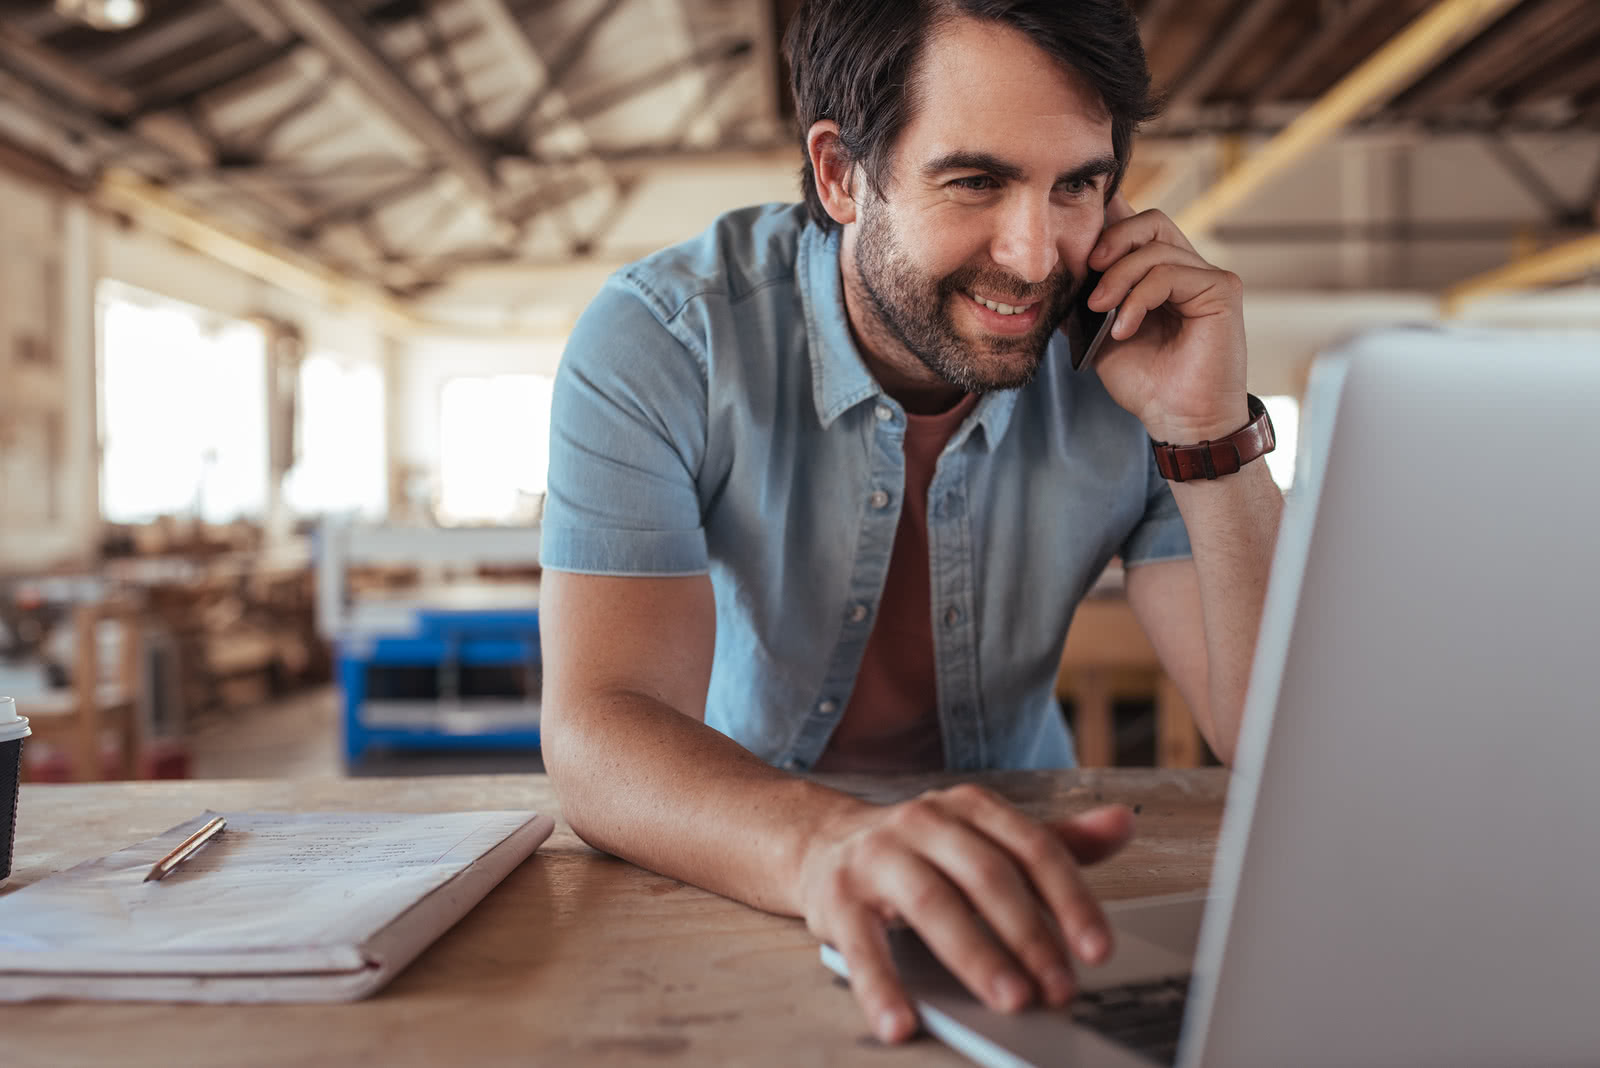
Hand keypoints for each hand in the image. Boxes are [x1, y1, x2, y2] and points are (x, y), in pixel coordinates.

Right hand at [798, 783, 1135, 1042]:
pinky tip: (903, 1022)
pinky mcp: (837, 897)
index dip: (1070, 899)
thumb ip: (1055, 839)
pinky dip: (883, 988)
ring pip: (933, 904)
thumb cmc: (923, 851)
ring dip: (977, 957)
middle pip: (987, 876)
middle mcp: (924, 821)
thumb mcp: (987, 838)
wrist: (823, 843)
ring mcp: (877, 856)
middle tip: (1060, 989)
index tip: (1099, 950)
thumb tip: (1123, 824)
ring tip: (1010, 1001)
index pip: (1032, 847)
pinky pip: (863, 945)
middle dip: (1030, 936)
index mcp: (970, 808)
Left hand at [1080, 194, 1249, 443]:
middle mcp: (1186, 269)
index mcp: (1159, 274)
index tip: (1072, 230)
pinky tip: (1123, 328)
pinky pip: (1170, 272)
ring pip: (1155, 246)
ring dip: (1118, 277)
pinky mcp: (1221, 289)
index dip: (1107, 218)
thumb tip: (1055, 273)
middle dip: (1110, 239)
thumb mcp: (1098, 336)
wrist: (1179, 420)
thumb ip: (1085, 301)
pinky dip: (1138, 298)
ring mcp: (1206, 276)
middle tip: (1085, 269)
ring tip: (1099, 310)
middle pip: (1149, 222)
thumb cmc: (1146, 383)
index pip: (1135, 228)